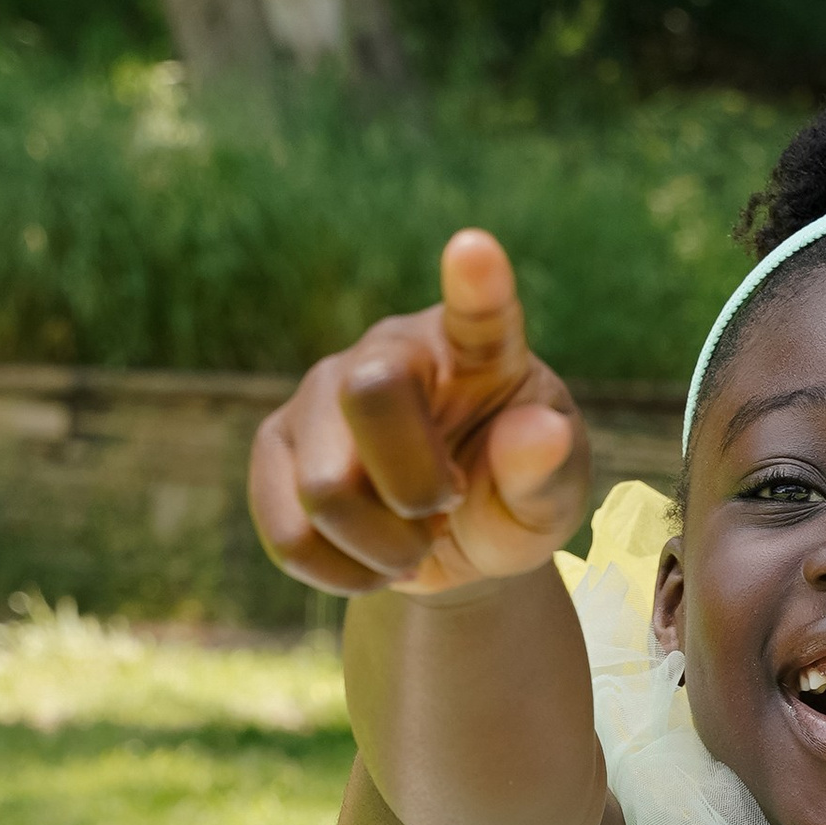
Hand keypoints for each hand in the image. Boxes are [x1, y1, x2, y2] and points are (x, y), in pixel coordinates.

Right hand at [247, 230, 590, 597]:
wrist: (454, 544)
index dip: (475, 284)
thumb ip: (546, 470)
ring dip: (381, 549)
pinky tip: (367, 562)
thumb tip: (541, 432)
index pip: (479, 312)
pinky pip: (287, 533)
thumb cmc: (512, 500)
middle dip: (412, 487)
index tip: (475, 250)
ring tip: (413, 541)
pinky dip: (337, 575)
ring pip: (323, 488)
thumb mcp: (550, 500)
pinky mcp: (274, 445)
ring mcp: (321, 391)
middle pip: (370, 395)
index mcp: (478, 349)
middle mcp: (390, 350)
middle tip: (446, 508)